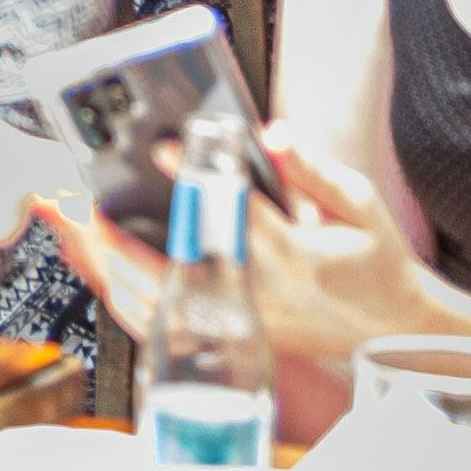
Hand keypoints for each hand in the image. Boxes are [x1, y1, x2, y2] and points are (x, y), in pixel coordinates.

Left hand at [31, 123, 450, 367]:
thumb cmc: (376, 261)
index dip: (195, 181)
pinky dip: (127, 294)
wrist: (392, 330)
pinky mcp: (231, 335)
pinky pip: (166, 322)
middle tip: (83, 200)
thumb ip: (312, 171)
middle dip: (119, 235)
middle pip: (174, 268)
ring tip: (78, 227)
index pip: (235, 215)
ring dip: (112, 266)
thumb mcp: (359, 206)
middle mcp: (261, 296)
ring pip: (160, 303)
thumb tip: (272, 135)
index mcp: (297, 259)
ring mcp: (241, 322)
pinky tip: (102, 264)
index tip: (162, 150)